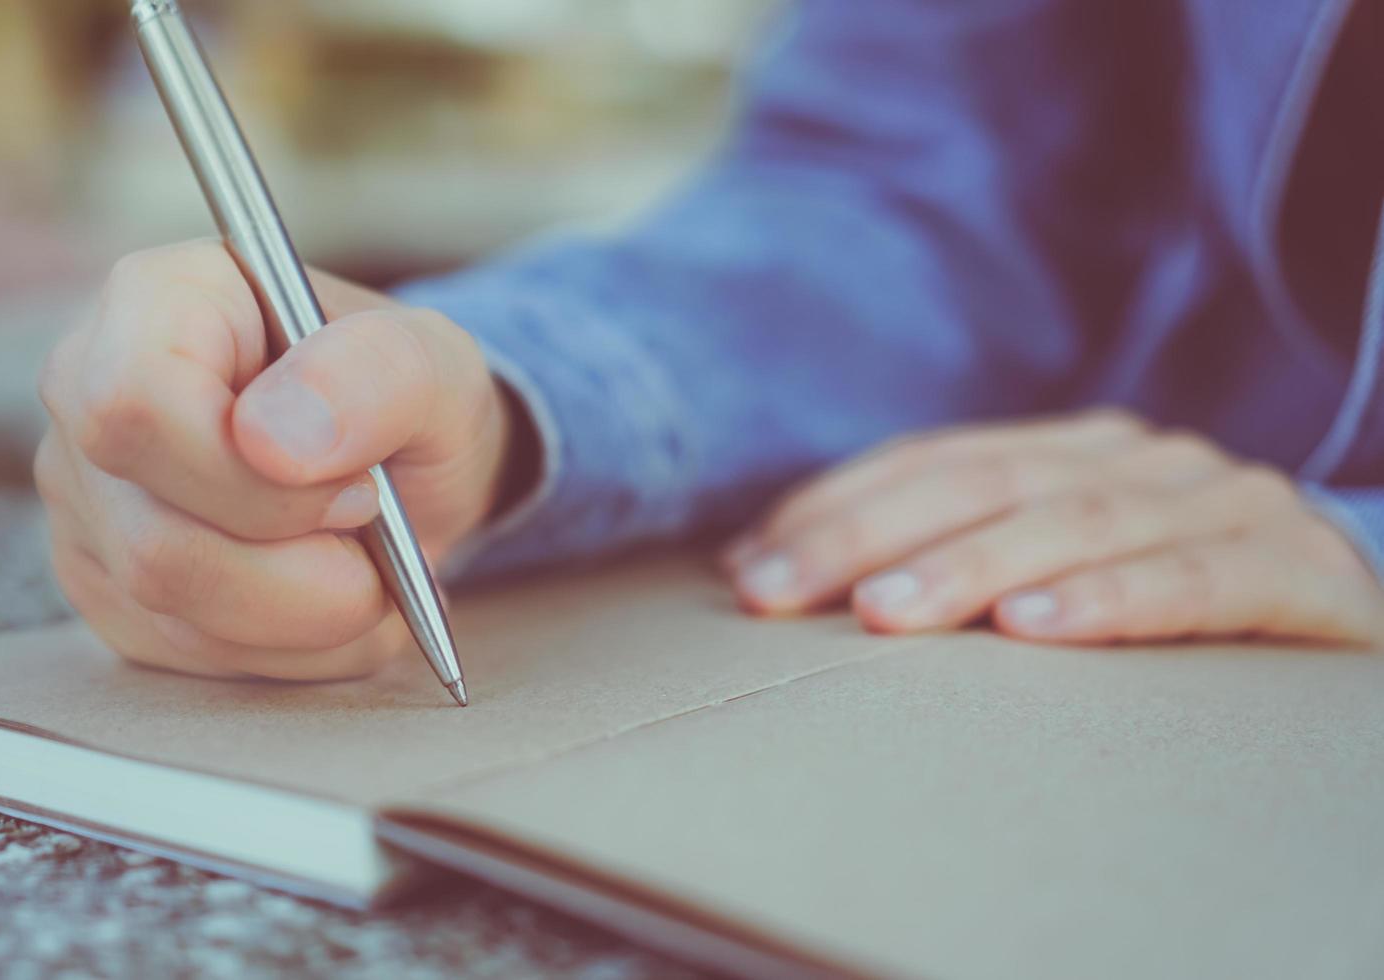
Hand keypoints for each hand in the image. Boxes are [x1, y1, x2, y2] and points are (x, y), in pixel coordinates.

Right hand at [36, 240, 522, 679]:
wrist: (404, 465)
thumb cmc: (406, 396)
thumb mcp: (435, 364)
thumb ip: (376, 376)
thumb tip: (271, 440)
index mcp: (156, 300)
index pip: (136, 405)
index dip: (252, 478)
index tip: (358, 487)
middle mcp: (88, 394)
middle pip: (155, 539)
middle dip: (303, 569)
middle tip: (378, 530)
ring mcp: (88, 499)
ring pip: (174, 608)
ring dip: (311, 612)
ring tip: (374, 568)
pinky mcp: (109, 585)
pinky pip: (191, 652)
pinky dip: (297, 646)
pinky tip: (338, 599)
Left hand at [724, 410, 1383, 646]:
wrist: (1346, 621)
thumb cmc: (1170, 605)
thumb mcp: (1053, 569)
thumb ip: (944, 555)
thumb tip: (765, 569)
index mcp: (1071, 450)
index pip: (931, 460)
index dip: (835, 507)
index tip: (749, 570)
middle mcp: (1139, 458)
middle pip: (983, 481)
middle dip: (868, 536)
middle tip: (780, 594)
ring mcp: (1222, 502)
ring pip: (1074, 521)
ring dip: (971, 566)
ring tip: (888, 614)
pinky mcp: (1297, 568)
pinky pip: (1193, 581)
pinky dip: (1110, 600)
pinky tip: (1034, 631)